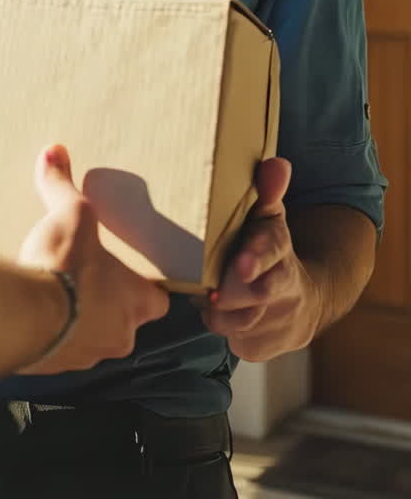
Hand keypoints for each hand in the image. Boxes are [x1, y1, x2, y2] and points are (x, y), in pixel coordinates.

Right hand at [18, 144, 168, 373]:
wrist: (19, 317)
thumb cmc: (62, 266)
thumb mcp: (68, 214)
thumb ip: (62, 185)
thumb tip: (54, 151)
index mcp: (134, 301)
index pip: (158, 301)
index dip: (147, 288)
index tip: (133, 275)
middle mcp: (117, 336)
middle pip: (125, 323)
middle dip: (109, 306)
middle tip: (88, 281)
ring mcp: (84, 358)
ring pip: (91, 341)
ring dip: (78, 323)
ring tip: (56, 297)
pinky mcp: (51, 369)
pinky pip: (58, 353)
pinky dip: (49, 338)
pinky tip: (32, 316)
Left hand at [200, 158, 321, 361]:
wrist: (303, 301)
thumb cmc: (268, 250)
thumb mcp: (270, 219)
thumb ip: (269, 191)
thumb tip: (277, 163)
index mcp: (280, 248)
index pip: (272, 251)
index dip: (256, 258)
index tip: (240, 266)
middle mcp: (285, 288)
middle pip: (256, 295)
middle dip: (231, 295)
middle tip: (211, 293)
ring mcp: (278, 321)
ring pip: (239, 322)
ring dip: (219, 313)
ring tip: (209, 297)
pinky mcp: (265, 348)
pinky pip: (236, 342)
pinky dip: (223, 331)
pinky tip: (221, 315)